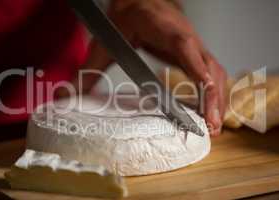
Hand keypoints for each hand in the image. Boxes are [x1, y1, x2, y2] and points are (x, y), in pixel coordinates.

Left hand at [80, 0, 226, 135]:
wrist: (139, 2)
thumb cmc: (127, 18)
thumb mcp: (106, 42)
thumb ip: (91, 68)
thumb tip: (72, 95)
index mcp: (165, 29)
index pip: (186, 47)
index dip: (198, 68)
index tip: (206, 91)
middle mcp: (186, 37)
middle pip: (209, 66)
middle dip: (214, 96)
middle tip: (211, 125)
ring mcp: (193, 46)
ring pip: (215, 71)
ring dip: (217, 98)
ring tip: (212, 125)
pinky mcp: (193, 54)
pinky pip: (210, 73)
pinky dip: (213, 92)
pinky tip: (208, 110)